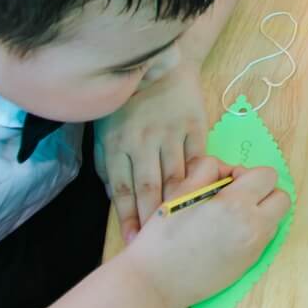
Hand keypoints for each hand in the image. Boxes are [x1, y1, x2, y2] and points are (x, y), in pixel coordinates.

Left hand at [95, 60, 205, 240]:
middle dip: (153, 219)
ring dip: (178, 205)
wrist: (158, 64)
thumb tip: (117, 200)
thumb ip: (107, 166)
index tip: (133, 241)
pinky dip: (200, 179)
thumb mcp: (104, 133)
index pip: (123, 190)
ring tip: (181, 227)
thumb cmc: (125, 105)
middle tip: (159, 243)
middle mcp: (143, 140)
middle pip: (150, 188)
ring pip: (176, 177)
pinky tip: (203, 197)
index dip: (128, 219)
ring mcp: (171, 132)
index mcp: (117, 144)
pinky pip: (198, 158)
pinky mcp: (194, 125)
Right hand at [121, 159, 289, 307]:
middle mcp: (252, 227)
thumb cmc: (161, 238)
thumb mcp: (180, 192)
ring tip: (228, 218)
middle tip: (233, 198)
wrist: (153, 284)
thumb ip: (207, 170)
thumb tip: (224, 168)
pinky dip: (253, 231)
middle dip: (262, 192)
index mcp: (235, 205)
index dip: (246, 173)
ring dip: (260, 212)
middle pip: (281, 198)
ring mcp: (254, 249)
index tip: (225, 183)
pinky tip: (226, 235)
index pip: (267, 175)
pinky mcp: (249, 266)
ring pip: (276, 219)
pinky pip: (264, 239)